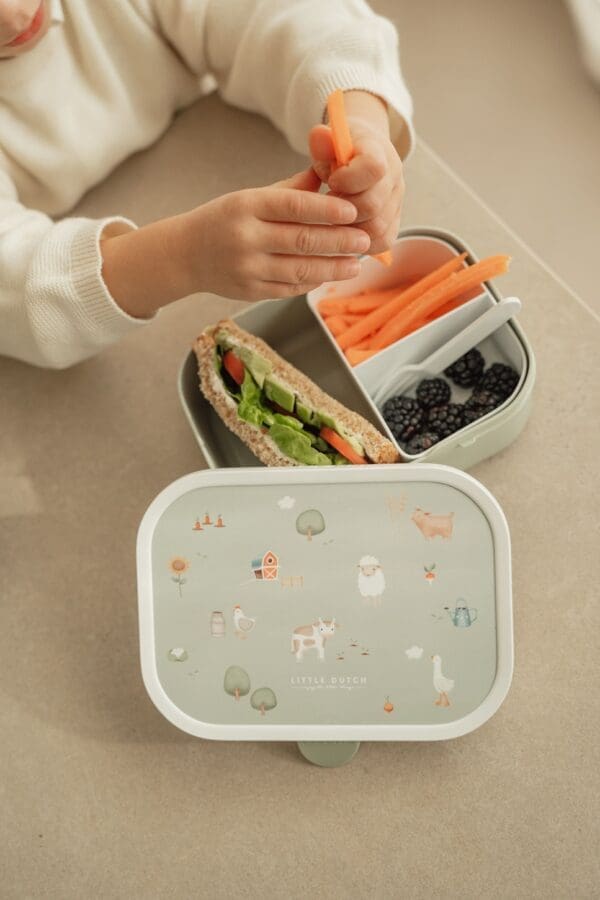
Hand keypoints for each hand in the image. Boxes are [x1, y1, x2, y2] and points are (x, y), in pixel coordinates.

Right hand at [180, 169, 370, 300]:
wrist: (186, 254)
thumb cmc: (226, 219)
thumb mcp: (251, 196)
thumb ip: (290, 190)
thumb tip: (329, 175)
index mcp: (246, 206)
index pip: (293, 206)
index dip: (326, 209)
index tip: (353, 211)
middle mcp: (245, 238)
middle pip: (302, 240)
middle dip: (339, 241)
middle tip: (364, 240)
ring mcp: (247, 268)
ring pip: (299, 269)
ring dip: (332, 268)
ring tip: (355, 264)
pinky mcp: (250, 292)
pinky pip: (289, 289)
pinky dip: (312, 282)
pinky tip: (329, 276)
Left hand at [309, 91, 404, 254]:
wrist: (360, 155)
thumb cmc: (340, 151)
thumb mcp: (328, 141)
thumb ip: (322, 141)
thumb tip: (318, 136)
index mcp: (379, 152)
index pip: (373, 168)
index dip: (348, 179)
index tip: (331, 182)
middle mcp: (394, 178)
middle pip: (372, 205)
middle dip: (343, 209)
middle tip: (328, 204)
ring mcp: (396, 202)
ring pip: (376, 229)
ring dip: (349, 228)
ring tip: (334, 217)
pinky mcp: (394, 223)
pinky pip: (382, 242)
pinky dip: (360, 242)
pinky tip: (345, 231)